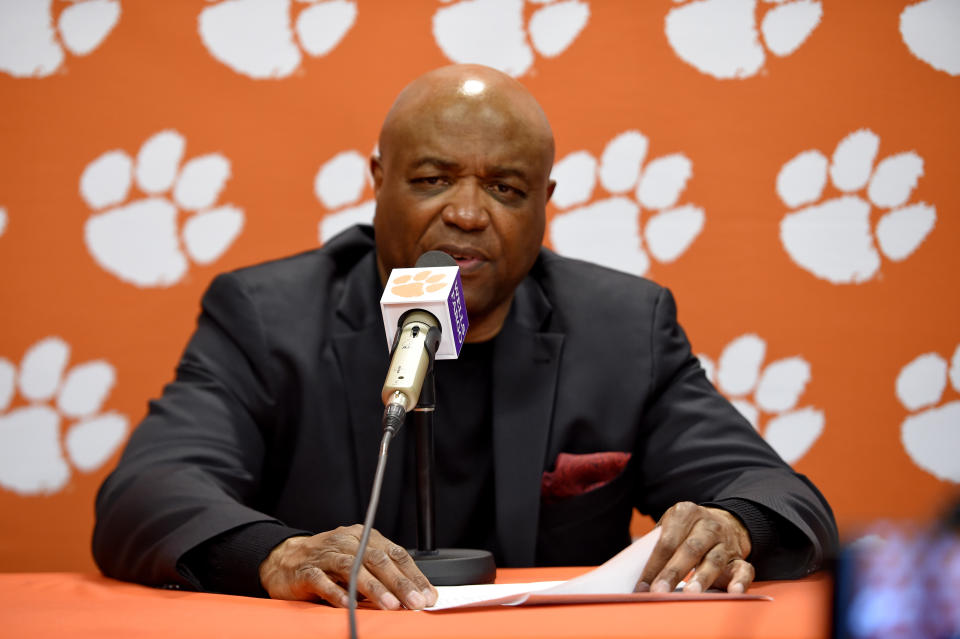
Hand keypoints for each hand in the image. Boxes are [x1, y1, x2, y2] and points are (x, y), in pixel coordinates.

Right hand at [258, 525, 437, 609]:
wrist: (284, 560)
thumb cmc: (327, 562)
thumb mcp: (357, 562)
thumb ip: (381, 575)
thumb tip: (413, 595)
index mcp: (363, 537)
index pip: (395, 553)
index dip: (413, 574)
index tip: (427, 594)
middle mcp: (346, 542)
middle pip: (378, 560)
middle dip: (400, 583)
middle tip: (415, 602)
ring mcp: (325, 555)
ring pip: (353, 568)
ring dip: (374, 588)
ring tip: (391, 605)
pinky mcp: (306, 570)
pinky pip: (323, 581)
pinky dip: (337, 593)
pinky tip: (350, 604)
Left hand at [638, 502, 754, 593]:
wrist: (724, 521)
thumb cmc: (687, 530)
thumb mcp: (672, 525)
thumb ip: (657, 544)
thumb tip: (634, 573)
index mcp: (685, 513)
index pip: (667, 541)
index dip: (653, 564)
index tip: (642, 586)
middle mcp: (707, 525)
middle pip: (689, 550)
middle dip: (672, 572)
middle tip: (659, 591)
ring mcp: (725, 541)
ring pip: (714, 560)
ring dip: (701, 578)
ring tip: (690, 594)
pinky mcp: (740, 557)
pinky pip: (744, 569)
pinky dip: (740, 581)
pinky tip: (733, 592)